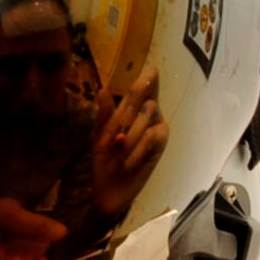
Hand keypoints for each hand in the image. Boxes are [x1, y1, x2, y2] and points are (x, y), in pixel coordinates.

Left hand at [89, 67, 168, 218]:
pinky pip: (151, 136)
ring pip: (147, 116)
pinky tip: (127, 162)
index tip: (153, 68)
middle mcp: (147, 117)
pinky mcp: (160, 146)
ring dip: (129, 136)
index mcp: (131, 112)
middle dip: (124, 118)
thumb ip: (104, 115)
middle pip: (142, 100)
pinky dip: (137, 149)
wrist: (110, 191)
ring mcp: (156, 130)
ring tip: (118, 152)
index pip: (143, 89)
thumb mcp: (98, 137)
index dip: (149, 78)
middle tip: (114, 139)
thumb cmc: (103, 162)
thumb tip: (103, 90)